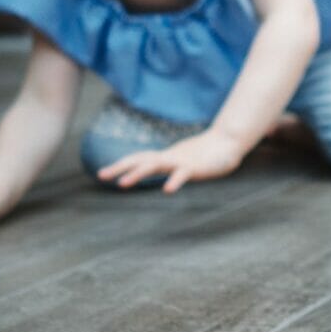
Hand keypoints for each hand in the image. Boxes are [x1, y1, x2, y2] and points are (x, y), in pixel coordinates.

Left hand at [98, 127, 246, 192]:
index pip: (139, 159)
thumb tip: (165, 169)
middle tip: (101, 175)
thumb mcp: (186, 160)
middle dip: (120, 167)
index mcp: (166, 157)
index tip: (103, 173)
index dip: (121, 165)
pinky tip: (167, 190)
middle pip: (140, 160)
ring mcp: (181, 161)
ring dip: (137, 174)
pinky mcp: (195, 167)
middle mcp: (169, 158)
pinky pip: (182, 175)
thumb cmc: (208, 153)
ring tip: (122, 184)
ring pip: (155, 166)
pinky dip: (174, 181)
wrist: (229, 141)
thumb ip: (174, 165)